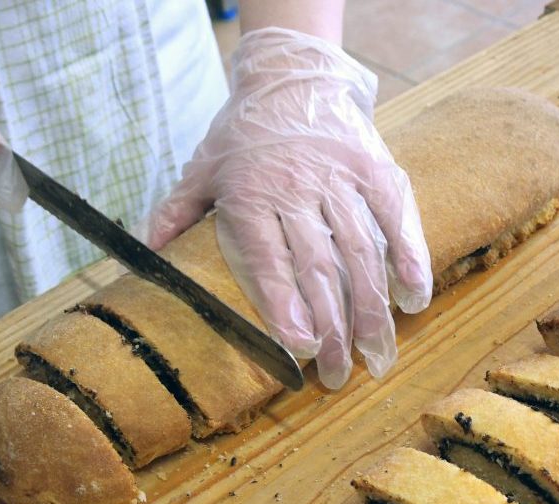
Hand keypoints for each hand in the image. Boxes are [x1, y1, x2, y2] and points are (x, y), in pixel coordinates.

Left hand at [147, 27, 431, 388]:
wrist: (292, 74)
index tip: (298, 347)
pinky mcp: (375, 169)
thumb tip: (144, 253)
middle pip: (320, 268)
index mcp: (253, 195)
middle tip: (338, 373)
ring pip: (361, 251)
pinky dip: (408, 256)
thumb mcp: (202, 167)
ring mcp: (341, 179)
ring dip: (372, 307)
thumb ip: (176, 212)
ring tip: (376, 352)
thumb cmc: (244, 129)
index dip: (285, 305)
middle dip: (332, 326)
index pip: (270, 260)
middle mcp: (299, 189)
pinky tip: (414, 296)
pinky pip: (395, 217)